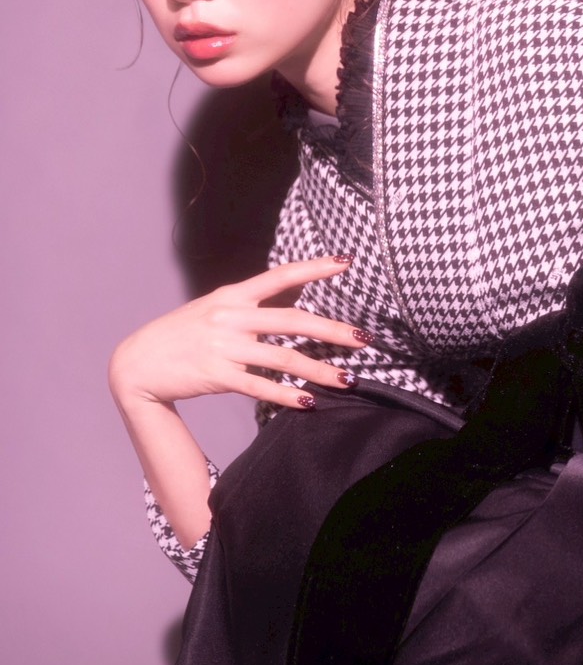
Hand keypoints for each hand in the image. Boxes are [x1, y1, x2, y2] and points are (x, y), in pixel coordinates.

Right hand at [108, 255, 367, 412]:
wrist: (136, 363)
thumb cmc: (181, 335)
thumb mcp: (213, 308)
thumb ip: (249, 305)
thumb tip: (291, 301)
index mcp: (232, 296)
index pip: (280, 276)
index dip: (314, 269)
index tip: (345, 263)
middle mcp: (230, 317)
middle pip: (293, 321)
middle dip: (333, 331)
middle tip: (365, 338)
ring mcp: (223, 347)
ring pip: (283, 359)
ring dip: (320, 370)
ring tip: (349, 379)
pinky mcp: (216, 375)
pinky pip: (260, 386)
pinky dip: (287, 395)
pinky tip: (309, 402)